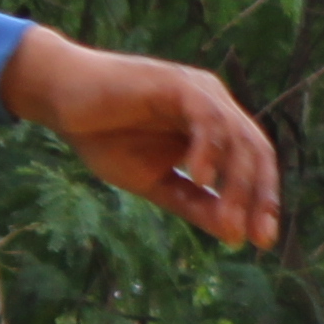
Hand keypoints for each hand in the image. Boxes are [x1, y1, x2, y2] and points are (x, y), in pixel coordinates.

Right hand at [0, 26, 282, 249]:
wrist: (61, 99)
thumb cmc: (105, 135)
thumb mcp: (155, 182)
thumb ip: (193, 203)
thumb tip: (233, 235)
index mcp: (213, 127)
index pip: (252, 162)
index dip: (262, 199)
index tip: (261, 240)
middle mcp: (215, 105)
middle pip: (254, 151)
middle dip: (259, 196)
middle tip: (256, 237)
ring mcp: (199, 92)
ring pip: (237, 137)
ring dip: (237, 183)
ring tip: (229, 222)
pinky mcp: (177, 84)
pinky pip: (206, 118)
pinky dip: (208, 149)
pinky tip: (201, 178)